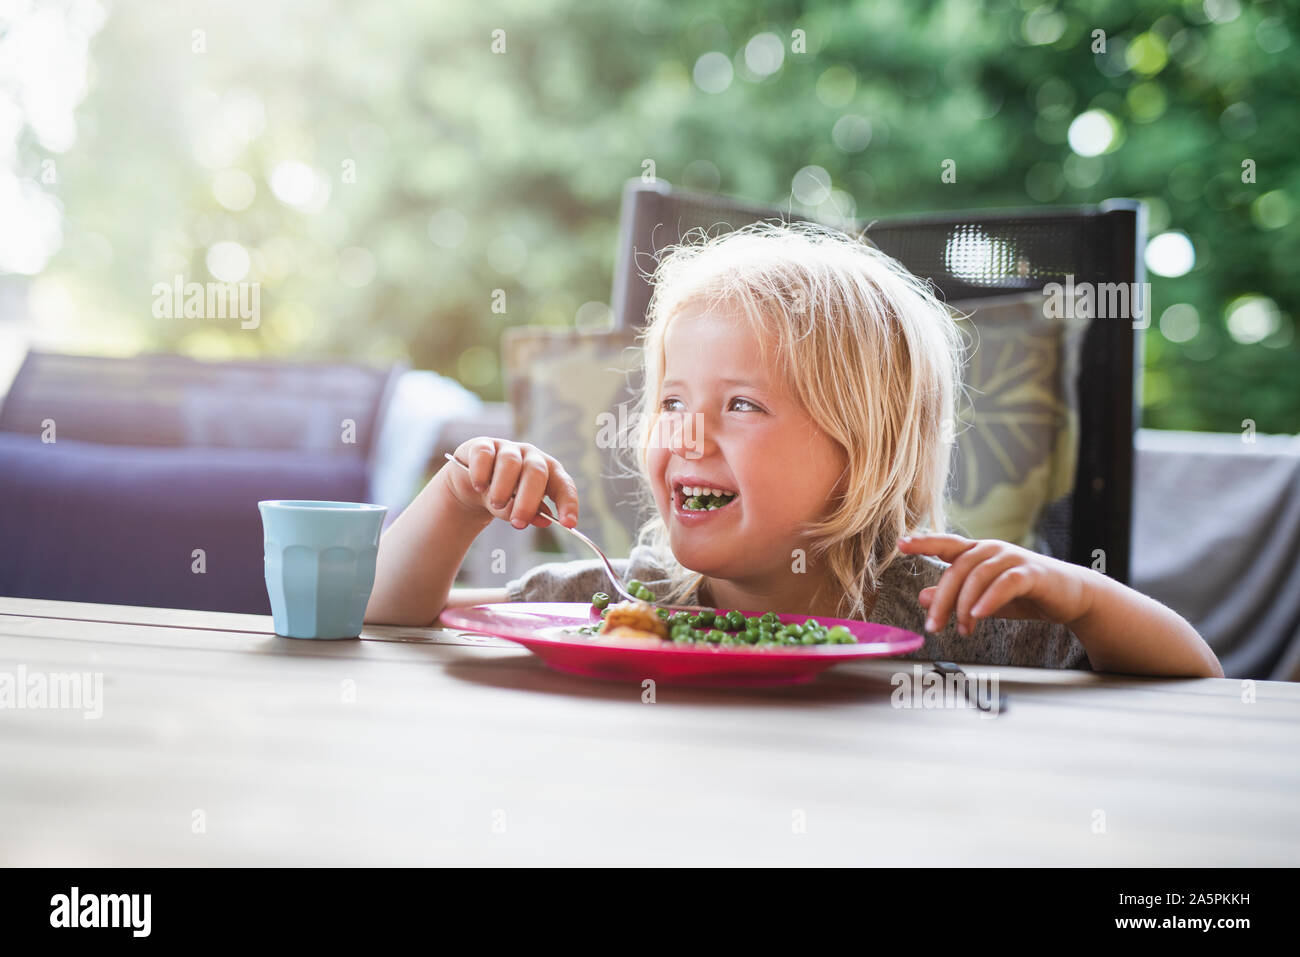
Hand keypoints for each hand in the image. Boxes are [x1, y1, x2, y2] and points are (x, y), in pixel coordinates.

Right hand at [442, 437, 579, 530]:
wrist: (473, 486)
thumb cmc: (503, 498)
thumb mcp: (517, 509)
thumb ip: (530, 514)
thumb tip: (543, 520)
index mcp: (548, 472)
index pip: (564, 485)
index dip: (568, 503)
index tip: (568, 524)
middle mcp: (531, 457)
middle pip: (536, 472)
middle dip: (529, 500)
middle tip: (519, 522)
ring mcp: (508, 449)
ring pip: (510, 462)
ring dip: (503, 488)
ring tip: (496, 503)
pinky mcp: (483, 445)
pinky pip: (484, 454)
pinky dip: (482, 473)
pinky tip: (479, 486)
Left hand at [897, 534, 1094, 635]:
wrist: (1071, 597)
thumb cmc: (1025, 595)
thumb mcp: (983, 598)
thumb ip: (955, 596)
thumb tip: (922, 597)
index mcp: (977, 552)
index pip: (945, 544)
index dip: (923, 542)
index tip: (900, 545)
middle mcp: (992, 549)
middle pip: (956, 570)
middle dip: (942, 600)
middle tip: (933, 628)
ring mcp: (1012, 558)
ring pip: (977, 577)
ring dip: (963, 606)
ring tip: (961, 630)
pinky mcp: (1031, 572)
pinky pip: (1004, 583)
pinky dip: (988, 599)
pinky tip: (978, 615)